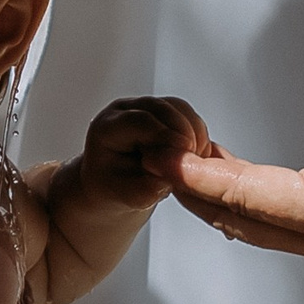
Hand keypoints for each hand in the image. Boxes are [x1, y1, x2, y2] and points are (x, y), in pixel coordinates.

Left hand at [78, 93, 211, 214]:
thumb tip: (173, 176)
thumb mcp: (130, 197)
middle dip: (183, 130)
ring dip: (193, 130)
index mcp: (106, 129)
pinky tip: (197, 153)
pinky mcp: (161, 111)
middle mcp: (123, 112)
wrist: (116, 185)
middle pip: (159, 108)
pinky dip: (197, 130)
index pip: (138, 121)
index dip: (165, 133)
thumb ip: (148, 188)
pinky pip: (186, 112)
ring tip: (197, 158)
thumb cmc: (116, 188)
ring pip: (176, 106)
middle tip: (196, 156)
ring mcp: (143, 108)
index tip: (185, 150)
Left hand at [171, 69, 303, 266]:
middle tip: (148, 154)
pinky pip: (273, 219)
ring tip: (171, 160)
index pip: (253, 200)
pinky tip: (217, 172)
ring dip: (210, 199)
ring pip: (254, 225)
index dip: (202, 181)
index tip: (160, 156)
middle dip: (191, 194)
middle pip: (242, 221)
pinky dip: (238, 199)